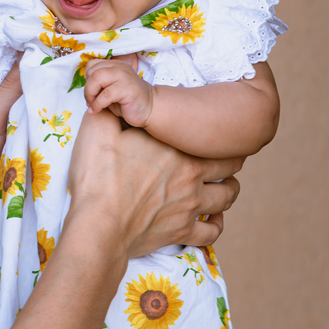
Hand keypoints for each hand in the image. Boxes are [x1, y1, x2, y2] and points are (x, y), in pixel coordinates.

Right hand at [64, 108, 240, 257]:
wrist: (98, 224)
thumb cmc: (97, 177)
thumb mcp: (98, 130)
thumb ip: (110, 109)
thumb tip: (115, 95)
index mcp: (176, 148)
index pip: (212, 137)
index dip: (216, 134)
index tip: (212, 133)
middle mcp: (191, 176)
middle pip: (229, 166)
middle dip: (230, 160)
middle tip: (225, 158)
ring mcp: (189, 206)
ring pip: (227, 197)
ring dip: (229, 190)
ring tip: (224, 186)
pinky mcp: (181, 232)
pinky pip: (211, 233)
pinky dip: (215, 226)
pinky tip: (212, 220)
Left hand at [83, 54, 152, 126]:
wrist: (150, 109)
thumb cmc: (126, 101)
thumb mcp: (109, 89)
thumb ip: (98, 84)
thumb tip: (84, 88)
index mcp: (114, 65)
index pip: (92, 65)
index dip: (87, 80)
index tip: (90, 93)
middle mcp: (120, 68)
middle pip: (93, 71)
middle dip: (87, 89)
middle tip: (89, 102)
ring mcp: (125, 77)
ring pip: (97, 79)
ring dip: (90, 95)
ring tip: (92, 106)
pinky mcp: (128, 89)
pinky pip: (106, 94)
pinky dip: (97, 104)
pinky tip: (97, 111)